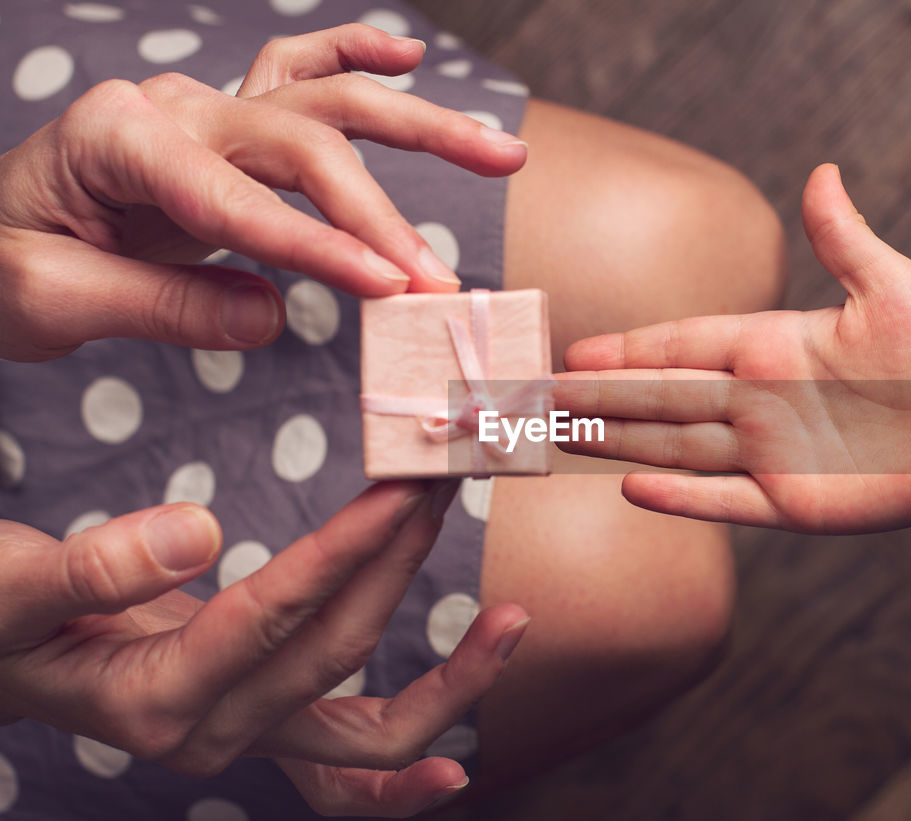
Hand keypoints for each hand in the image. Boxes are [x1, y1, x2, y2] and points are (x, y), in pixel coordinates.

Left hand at [0, 24, 527, 360]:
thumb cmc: (3, 265)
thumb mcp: (49, 300)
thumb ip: (158, 306)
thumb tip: (271, 316)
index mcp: (118, 138)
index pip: (238, 200)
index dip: (321, 249)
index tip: (392, 292)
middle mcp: (174, 107)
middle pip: (306, 142)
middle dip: (382, 214)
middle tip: (442, 279)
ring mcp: (205, 107)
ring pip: (328, 101)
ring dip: (420, 125)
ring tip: (502, 154)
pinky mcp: (227, 127)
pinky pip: (299, 72)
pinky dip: (356, 55)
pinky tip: (407, 55)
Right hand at [0, 481, 529, 815]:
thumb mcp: (6, 588)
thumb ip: (90, 568)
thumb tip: (195, 532)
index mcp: (153, 699)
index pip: (273, 617)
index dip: (343, 553)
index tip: (402, 489)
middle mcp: (210, 736)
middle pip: (338, 658)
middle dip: (401, 568)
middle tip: (449, 487)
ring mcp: (242, 743)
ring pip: (365, 738)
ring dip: (446, 681)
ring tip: (512, 621)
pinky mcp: (260, 731)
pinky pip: (342, 779)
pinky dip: (398, 782)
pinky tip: (455, 773)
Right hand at [556, 164, 910, 532]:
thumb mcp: (890, 285)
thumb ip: (843, 238)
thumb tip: (823, 174)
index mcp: (771, 346)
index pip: (682, 344)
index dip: (628, 350)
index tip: (575, 353)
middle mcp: (758, 400)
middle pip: (661, 398)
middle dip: (600, 398)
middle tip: (538, 399)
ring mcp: (771, 454)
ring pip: (676, 446)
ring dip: (619, 442)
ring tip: (563, 437)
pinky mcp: (793, 503)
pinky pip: (724, 500)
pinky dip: (680, 498)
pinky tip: (631, 489)